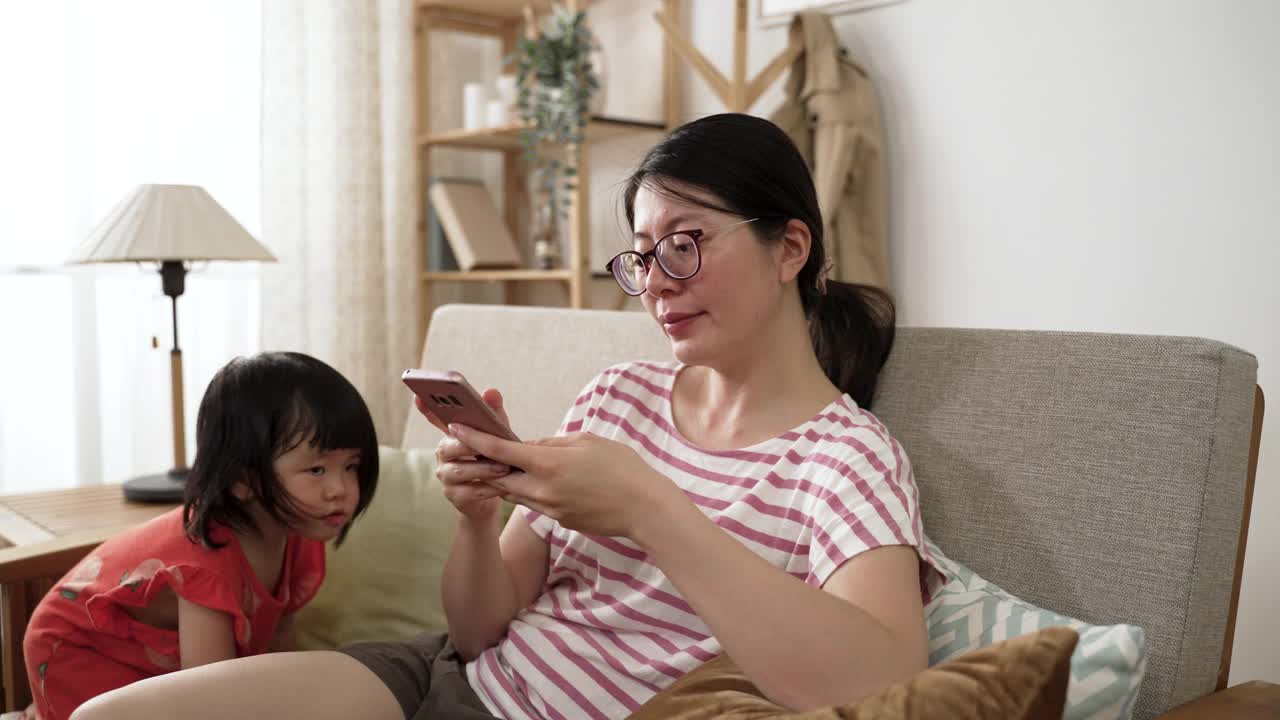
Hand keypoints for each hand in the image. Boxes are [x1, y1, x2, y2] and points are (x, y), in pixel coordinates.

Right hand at [417, 389, 512, 520]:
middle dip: (470, 445)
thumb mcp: (498, 435)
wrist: (496, 492)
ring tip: (504, 467)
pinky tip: (501, 486)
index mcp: (451, 434)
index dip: (426, 409)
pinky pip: (468, 491)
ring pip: (459, 470)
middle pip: (448, 447)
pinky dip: (487, 488)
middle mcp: (443, 453)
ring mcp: (445, 475)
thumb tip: (491, 392)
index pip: (435, 418)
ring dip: (482, 469)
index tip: (419, 397)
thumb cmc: (494, 457)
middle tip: (491, 445)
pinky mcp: (454, 495)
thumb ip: (494, 415)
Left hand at [445, 425, 683, 538]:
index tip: (455, 429)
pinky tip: (526, 481)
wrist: (644, 509)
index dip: (475, 439)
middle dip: (479, 464)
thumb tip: (531, 447)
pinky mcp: (557, 520)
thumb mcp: (588, 442)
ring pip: (510, 493)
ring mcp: (549, 508)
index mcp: (549, 464)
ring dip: (498, 479)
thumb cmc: (622, 468)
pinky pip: (531, 503)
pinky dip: (522, 491)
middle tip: (464, 449)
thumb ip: (554, 443)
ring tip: (487, 465)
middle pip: (496, 476)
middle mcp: (542, 489)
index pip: (500, 450)